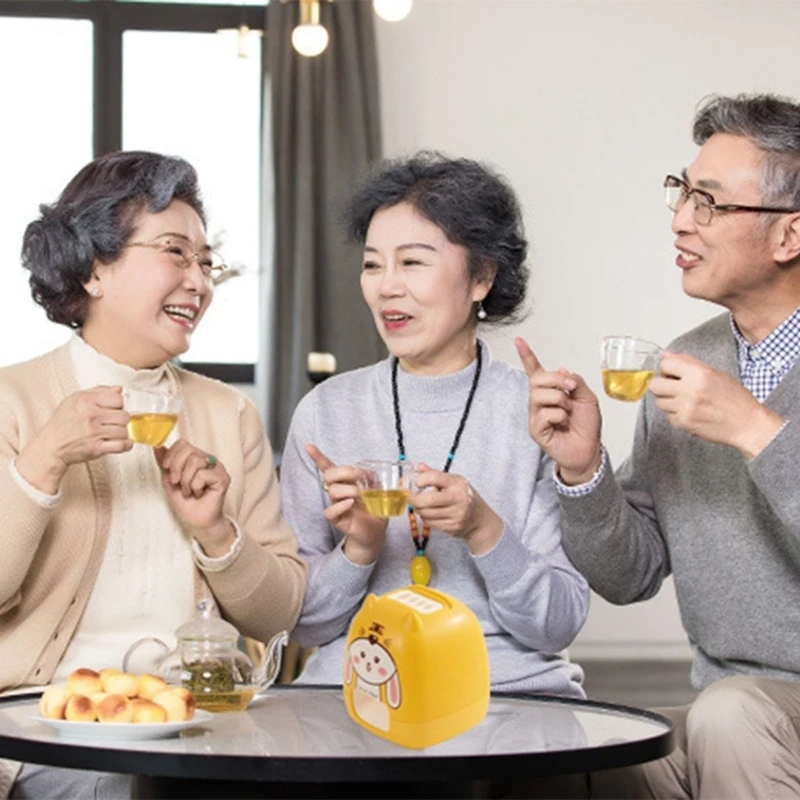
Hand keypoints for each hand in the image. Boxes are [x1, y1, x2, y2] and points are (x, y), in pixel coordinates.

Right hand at [15, 385, 131, 493]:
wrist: (50, 446)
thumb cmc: (62, 423)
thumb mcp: (74, 400)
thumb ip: (98, 392)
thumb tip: (118, 389)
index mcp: (85, 400)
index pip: (118, 399)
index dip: (119, 405)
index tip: (114, 410)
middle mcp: (90, 415)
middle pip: (124, 415)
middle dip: (122, 420)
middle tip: (114, 423)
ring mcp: (94, 432)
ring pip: (124, 430)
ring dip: (122, 433)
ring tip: (114, 433)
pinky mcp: (96, 448)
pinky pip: (121, 445)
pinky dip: (126, 445)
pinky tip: (122, 443)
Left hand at [154, 440, 234, 555]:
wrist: (197, 521)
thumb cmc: (186, 502)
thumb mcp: (169, 480)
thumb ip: (164, 463)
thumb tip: (157, 447)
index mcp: (195, 457)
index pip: (183, 443)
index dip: (172, 454)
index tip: (165, 467)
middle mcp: (207, 460)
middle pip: (188, 450)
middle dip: (176, 467)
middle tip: (176, 482)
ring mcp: (217, 468)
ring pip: (195, 462)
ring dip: (186, 481)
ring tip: (189, 491)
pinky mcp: (223, 477)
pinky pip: (203, 474)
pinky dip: (196, 486)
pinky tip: (200, 493)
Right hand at [306, 444, 387, 565]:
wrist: (376, 532)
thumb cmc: (375, 510)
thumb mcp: (381, 491)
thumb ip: (381, 481)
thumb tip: (389, 476)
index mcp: (346, 482)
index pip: (328, 467)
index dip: (317, 457)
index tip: (308, 446)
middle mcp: (339, 492)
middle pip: (329, 475)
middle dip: (344, 471)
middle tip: (360, 476)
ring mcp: (337, 505)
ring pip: (332, 491)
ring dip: (348, 489)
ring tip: (361, 495)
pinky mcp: (337, 520)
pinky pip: (330, 511)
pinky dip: (340, 506)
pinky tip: (350, 504)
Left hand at [412, 464, 502, 554]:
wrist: (480, 520)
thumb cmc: (464, 497)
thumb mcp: (454, 482)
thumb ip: (435, 474)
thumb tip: (419, 467)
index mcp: (458, 483)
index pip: (434, 477)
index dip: (420, 480)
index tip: (417, 483)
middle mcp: (459, 498)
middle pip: (428, 500)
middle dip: (414, 499)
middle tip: (411, 498)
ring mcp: (456, 514)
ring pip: (427, 513)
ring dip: (418, 510)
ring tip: (420, 506)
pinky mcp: (452, 527)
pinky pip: (430, 523)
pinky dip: (425, 518)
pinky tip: (429, 514)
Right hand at [515, 337, 602, 484]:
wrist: (589, 449)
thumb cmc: (586, 426)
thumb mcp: (587, 397)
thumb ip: (576, 381)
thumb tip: (562, 370)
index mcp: (551, 390)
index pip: (534, 370)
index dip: (527, 355)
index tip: (518, 340)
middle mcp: (539, 401)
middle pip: (537, 379)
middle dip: (557, 380)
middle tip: (571, 389)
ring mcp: (536, 415)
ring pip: (541, 395)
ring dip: (561, 400)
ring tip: (568, 412)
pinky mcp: (536, 429)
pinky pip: (545, 413)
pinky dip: (560, 415)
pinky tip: (563, 423)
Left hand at [650, 352, 783, 457]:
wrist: (747, 424)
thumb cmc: (735, 399)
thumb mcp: (715, 373)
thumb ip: (688, 363)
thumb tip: (665, 355)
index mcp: (700, 373)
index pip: (665, 364)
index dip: (666, 369)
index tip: (670, 373)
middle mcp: (691, 389)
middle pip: (655, 385)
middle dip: (662, 386)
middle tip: (672, 388)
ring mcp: (686, 407)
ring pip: (659, 402)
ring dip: (668, 401)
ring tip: (685, 401)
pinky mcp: (684, 422)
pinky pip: (668, 416)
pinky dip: (676, 415)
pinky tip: (691, 413)